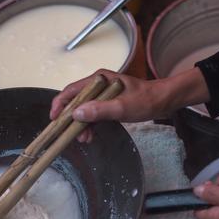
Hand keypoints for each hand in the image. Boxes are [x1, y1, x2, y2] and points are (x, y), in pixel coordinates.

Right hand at [50, 69, 171, 141]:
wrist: (165, 101)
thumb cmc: (146, 100)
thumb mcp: (122, 107)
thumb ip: (100, 110)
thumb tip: (76, 114)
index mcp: (99, 80)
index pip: (72, 90)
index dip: (60, 104)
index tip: (54, 119)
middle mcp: (98, 84)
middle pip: (76, 101)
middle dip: (71, 118)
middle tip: (69, 134)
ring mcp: (104, 94)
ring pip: (85, 109)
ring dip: (81, 124)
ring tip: (83, 139)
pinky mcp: (110, 102)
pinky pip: (94, 113)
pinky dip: (91, 124)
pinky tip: (90, 135)